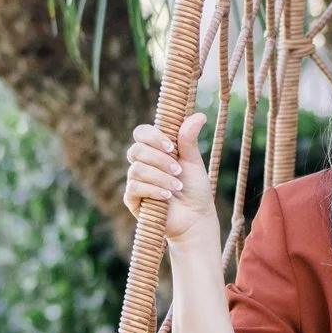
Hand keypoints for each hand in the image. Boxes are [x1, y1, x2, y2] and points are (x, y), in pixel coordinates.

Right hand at [123, 113, 218, 250]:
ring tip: (177, 186)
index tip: (172, 147)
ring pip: (137, 169)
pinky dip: (153, 190)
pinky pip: (135, 187)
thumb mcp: (193, 162)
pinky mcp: (133, 200)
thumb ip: (189, 139)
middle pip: (136, 150)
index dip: (153, 136)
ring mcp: (136, 181)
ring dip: (160, 177)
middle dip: (159, 159)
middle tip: (178, 170)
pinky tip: (167, 196)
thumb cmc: (195, 189)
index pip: (141, 133)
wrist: (196, 218)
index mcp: (155, 150)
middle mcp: (142, 163)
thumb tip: (198, 115)